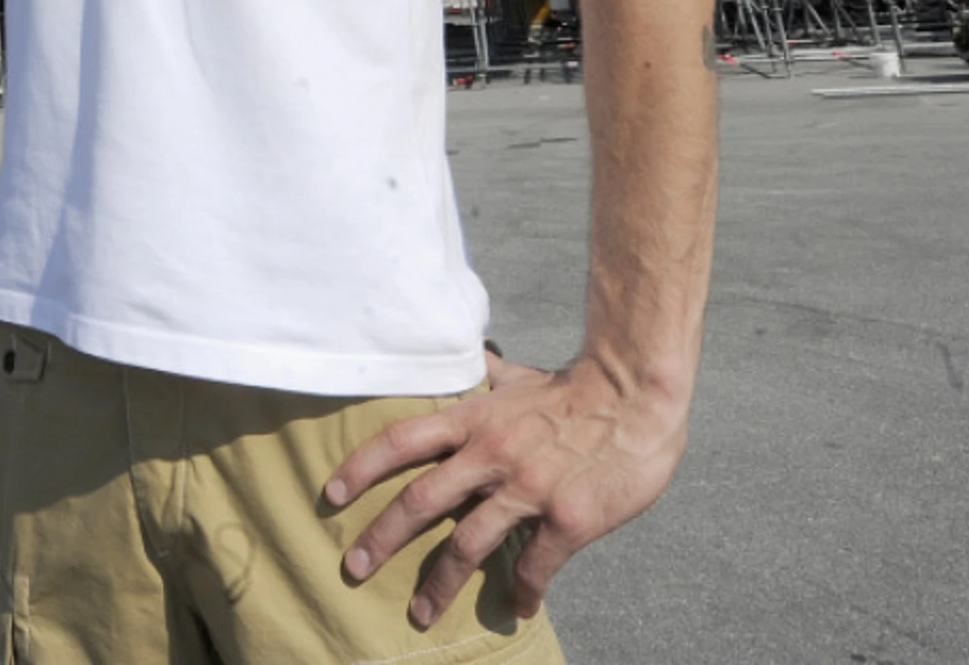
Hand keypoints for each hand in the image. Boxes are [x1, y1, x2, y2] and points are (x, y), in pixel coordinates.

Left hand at [325, 348, 689, 627]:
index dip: (361, 468)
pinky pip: (535, 566)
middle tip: (353, 568)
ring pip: (467, 544)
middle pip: (419, 501)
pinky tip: (519, 608)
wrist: (637, 395)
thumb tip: (472, 356)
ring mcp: (527, 489)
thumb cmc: (578, 387)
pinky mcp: (567, 519)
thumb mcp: (520, 376)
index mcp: (474, 421)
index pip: (401, 441)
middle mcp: (490, 454)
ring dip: (439, 584)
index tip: (331, 495)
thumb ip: (489, 376)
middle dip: (380, 538)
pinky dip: (524, 592)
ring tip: (421, 613)